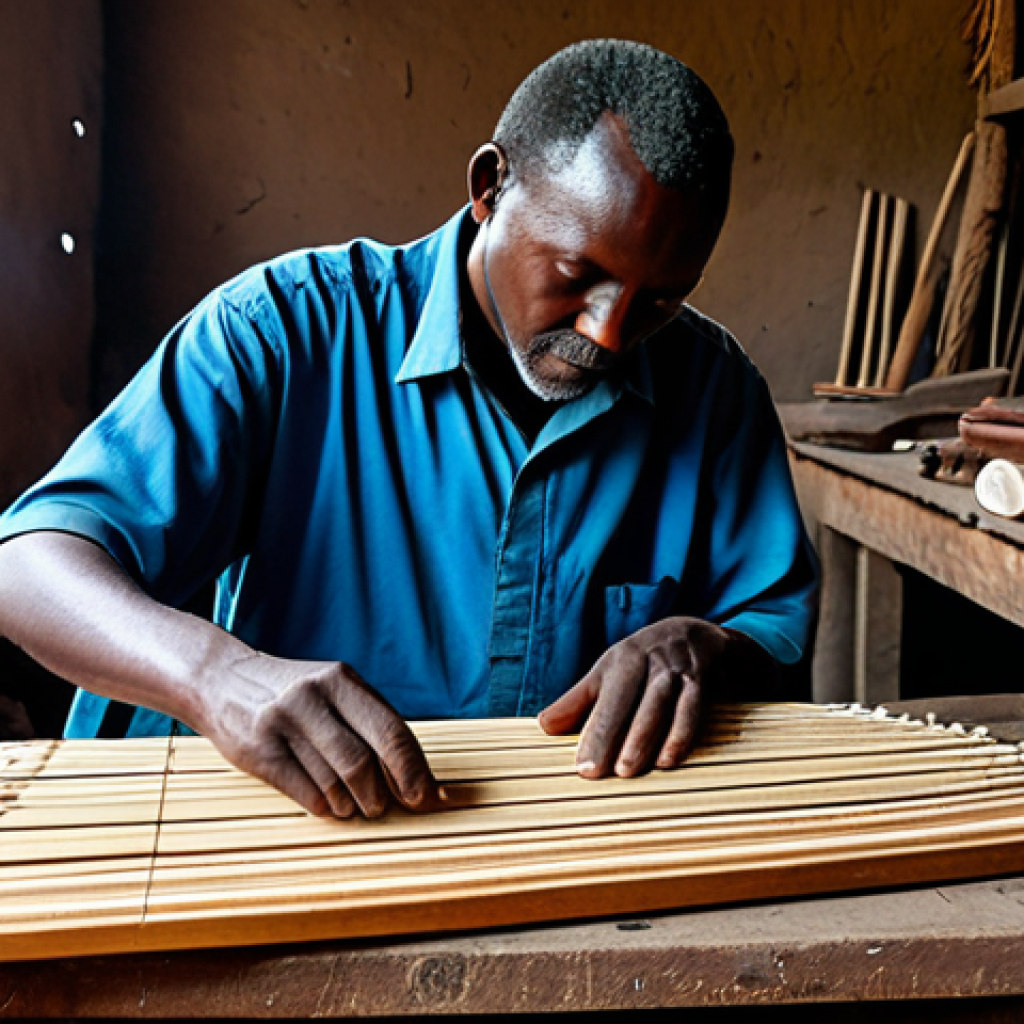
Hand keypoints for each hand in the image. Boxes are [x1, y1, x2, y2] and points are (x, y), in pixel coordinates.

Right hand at [195, 650, 439, 819]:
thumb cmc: (297, 694)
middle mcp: (312, 697)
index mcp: (341, 679)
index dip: (413, 771)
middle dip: (379, 795)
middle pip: (362, 763)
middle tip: (380, 806)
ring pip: (334, 783)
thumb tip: (419, 778)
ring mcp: (281, 723)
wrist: (222, 680)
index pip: (391, 731)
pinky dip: (325, 807)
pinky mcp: (258, 751)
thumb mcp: (335, 690)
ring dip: (350, 805)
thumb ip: (372, 723)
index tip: (425, 798)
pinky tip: (326, 802)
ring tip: (351, 804)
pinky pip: (306, 794)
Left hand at [538, 617, 771, 778]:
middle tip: (597, 772)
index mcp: (621, 661)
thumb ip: (578, 700)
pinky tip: (669, 760)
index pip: (604, 699)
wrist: (698, 635)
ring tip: (629, 771)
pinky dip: (682, 735)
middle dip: (612, 736)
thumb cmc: (645, 661)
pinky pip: (692, 709)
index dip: (594, 732)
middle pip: (628, 701)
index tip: (582, 765)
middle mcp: (648, 662)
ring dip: (644, 738)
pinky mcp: (702, 681)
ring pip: (660, 705)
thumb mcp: (610, 672)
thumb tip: (544, 726)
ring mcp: (676, 670)